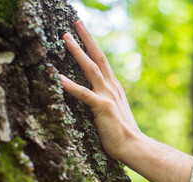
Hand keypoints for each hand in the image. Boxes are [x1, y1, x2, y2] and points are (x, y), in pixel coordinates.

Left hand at [60, 20, 142, 162]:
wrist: (134, 146)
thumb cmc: (123, 133)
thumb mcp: (116, 111)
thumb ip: (107, 101)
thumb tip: (98, 98)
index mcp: (115, 88)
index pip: (103, 62)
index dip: (93, 46)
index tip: (84, 34)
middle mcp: (112, 88)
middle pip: (98, 58)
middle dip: (87, 40)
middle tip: (76, 24)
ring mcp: (107, 96)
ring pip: (91, 69)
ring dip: (77, 52)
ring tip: (65, 39)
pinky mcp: (102, 108)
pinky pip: (84, 94)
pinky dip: (70, 85)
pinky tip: (57, 76)